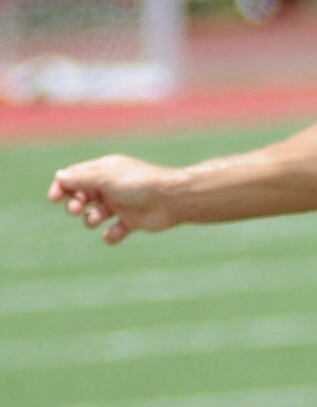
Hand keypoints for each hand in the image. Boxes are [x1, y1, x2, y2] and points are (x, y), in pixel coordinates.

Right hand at [47, 155, 182, 243]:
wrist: (172, 199)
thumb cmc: (140, 183)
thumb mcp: (106, 178)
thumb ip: (82, 179)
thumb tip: (59, 177)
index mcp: (105, 171)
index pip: (76, 177)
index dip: (62, 187)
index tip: (54, 198)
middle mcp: (111, 187)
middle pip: (82, 197)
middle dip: (75, 204)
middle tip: (77, 210)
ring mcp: (121, 205)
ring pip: (95, 215)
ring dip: (91, 219)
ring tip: (97, 218)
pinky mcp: (131, 222)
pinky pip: (113, 232)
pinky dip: (111, 235)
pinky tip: (115, 233)